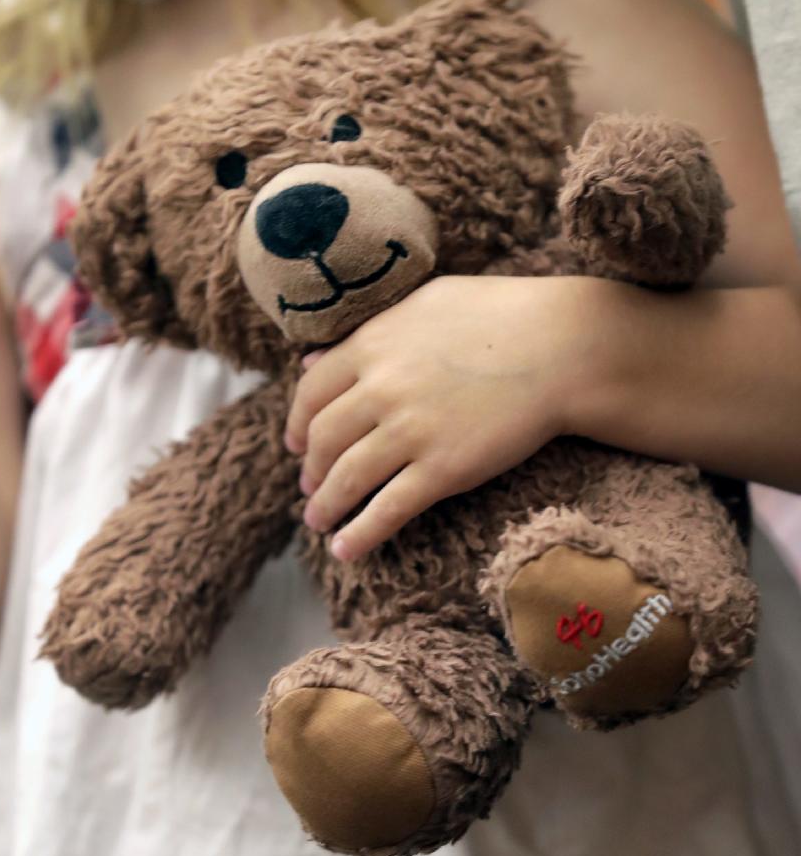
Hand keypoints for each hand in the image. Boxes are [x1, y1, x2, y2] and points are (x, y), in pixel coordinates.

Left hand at [285, 276, 598, 560]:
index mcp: (371, 345)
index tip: (295, 445)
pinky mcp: (443, 470)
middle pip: (322, 441)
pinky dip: (360, 535)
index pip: (310, 395)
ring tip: (319, 523)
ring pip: (345, 480)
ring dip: (325, 507)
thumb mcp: (422, 305)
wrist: (561, 347)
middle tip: (309, 488)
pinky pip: (387, 510)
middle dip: (310, 471)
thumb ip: (366, 332)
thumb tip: (310, 362)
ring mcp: (410, 431)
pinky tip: (347, 551)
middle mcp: (380, 389)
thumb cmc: (499, 315)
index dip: (296, 425)